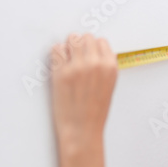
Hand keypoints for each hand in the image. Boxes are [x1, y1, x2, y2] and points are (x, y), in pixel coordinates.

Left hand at [51, 33, 117, 147]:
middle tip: (77, 57)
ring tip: (68, 59)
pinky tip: (60, 64)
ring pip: (72, 39)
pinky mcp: (60, 73)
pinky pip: (57, 49)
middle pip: (86, 37)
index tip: (89, 54)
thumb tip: (96, 51)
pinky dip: (57, 53)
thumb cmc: (95, 111)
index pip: (102, 41)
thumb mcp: (110, 86)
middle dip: (81, 44)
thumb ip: (105, 67)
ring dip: (69, 46)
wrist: (82, 129)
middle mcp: (95, 64)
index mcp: (110, 67)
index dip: (94, 47)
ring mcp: (77, 67)